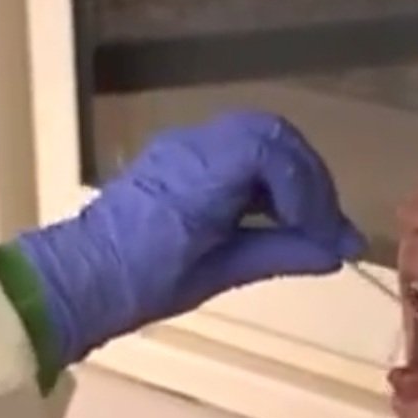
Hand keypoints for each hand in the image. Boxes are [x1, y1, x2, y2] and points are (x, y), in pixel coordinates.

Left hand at [15, 110, 365, 366]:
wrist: (79, 280)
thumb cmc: (142, 285)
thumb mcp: (219, 274)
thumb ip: (281, 253)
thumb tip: (338, 252)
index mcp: (199, 176)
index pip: (273, 151)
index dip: (308, 190)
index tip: (322, 235)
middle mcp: (193, 146)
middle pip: (272, 133)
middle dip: (308, 177)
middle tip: (325, 226)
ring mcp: (183, 145)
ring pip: (257, 135)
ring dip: (290, 173)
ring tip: (306, 222)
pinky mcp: (179, 156)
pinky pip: (236, 148)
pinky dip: (266, 174)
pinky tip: (275, 215)